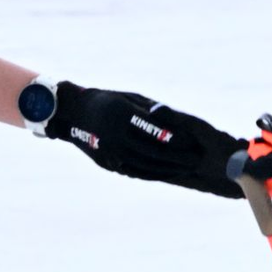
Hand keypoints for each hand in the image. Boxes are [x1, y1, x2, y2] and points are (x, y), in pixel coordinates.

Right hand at [46, 82, 246, 198]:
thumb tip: (177, 122)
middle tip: (197, 160)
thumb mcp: (130, 97)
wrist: (74, 114)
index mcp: (122, 115)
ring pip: (144, 166)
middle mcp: (115, 135)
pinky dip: (153, 174)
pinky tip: (167, 173)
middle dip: (177, 158)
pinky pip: (134, 172)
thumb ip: (152, 110)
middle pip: (153, 152)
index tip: (194, 143)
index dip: (177, 140)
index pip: (156, 131)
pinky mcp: (107, 163)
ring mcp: (109, 152)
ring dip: (168, 170)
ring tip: (186, 169)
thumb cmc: (108, 100)